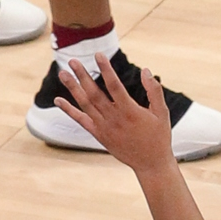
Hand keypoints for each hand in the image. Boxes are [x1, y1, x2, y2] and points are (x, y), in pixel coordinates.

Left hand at [55, 54, 175, 174]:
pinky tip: (58, 100)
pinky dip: (69, 110)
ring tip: (63, 73)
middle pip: (94, 94)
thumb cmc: (158, 136)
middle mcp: (114, 119)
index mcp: (130, 111)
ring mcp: (104, 128)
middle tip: (72, 60)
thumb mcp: (162, 113)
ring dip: (73, 88)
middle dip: (82, 76)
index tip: (98, 54)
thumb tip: (145, 70)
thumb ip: (154, 90)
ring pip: (85, 105)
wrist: (150, 165)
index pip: (114, 86)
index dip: (105, 69)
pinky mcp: (99, 136)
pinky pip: (81, 121)